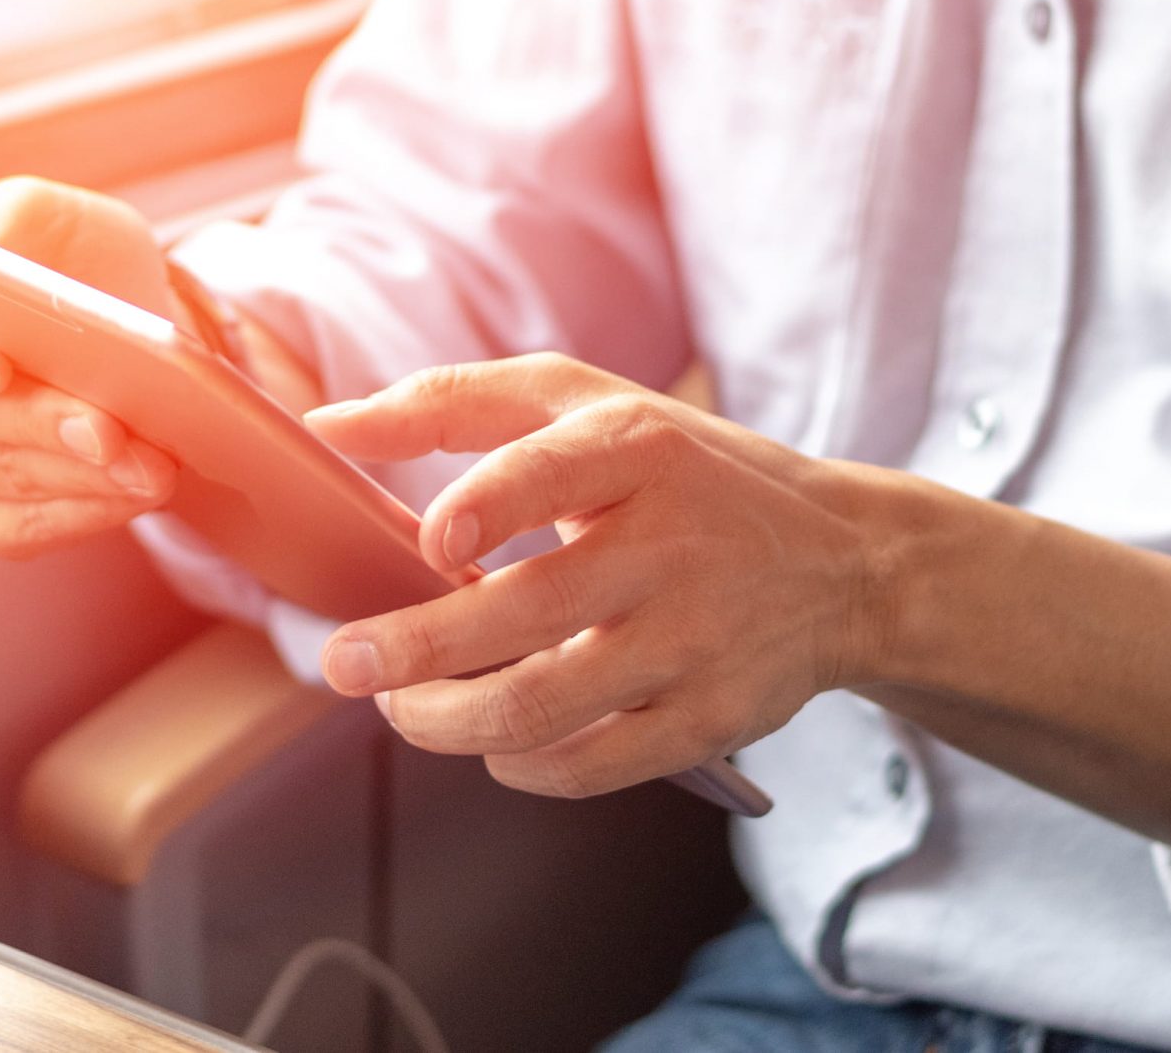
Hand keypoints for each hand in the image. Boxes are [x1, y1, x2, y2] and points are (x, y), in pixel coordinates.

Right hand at [0, 176, 181, 558]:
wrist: (141, 345)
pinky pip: (16, 529)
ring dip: (73, 472)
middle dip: (32, 422)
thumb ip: (17, 222)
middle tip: (106, 427)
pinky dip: (82, 511)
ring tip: (149, 463)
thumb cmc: (85, 272)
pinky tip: (132, 492)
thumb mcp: (60, 220)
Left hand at [306, 354, 905, 798]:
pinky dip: (521, 766)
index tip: (429, 540)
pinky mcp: (710, 719)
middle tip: (345, 663)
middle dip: (417, 649)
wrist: (844, 563)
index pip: (553, 473)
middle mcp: (671, 546)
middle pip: (530, 612)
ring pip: (548, 705)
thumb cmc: (681, 473)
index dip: (487, 506)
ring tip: (401, 706)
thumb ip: (452, 404)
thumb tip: (326, 428)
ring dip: (448, 721)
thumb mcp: (586, 404)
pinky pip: (594, 765)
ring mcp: (694, 640)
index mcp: (637, 451)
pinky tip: (489, 746)